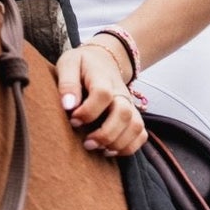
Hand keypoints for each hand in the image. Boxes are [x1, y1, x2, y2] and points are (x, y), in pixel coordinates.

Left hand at [56, 43, 146, 157]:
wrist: (102, 60)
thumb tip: (68, 105)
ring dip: (118, 143)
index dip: (88, 111)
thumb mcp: (68, 64)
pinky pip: (141, 134)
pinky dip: (129, 147)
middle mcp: (120, 92)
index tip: (73, 119)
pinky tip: (110, 150)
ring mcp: (129, 104)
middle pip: (124, 113)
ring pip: (136, 126)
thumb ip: (67, 83)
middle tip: (87, 142)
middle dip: (105, 133)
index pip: (103, 93)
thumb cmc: (81, 65)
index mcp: (102, 77)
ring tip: (98, 148)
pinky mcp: (133, 115)